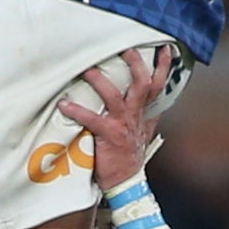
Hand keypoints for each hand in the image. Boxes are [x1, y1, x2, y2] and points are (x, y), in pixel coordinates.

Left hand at [57, 48, 170, 191]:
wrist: (127, 181)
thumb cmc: (131, 155)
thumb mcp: (145, 131)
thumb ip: (148, 113)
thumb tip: (153, 100)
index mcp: (143, 112)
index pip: (157, 85)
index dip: (163, 66)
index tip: (164, 48)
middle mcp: (135, 115)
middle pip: (141, 83)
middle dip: (135, 63)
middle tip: (125, 47)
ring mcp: (122, 125)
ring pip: (115, 96)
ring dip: (100, 82)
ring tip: (88, 70)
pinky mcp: (108, 136)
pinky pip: (92, 120)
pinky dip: (77, 111)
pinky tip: (64, 104)